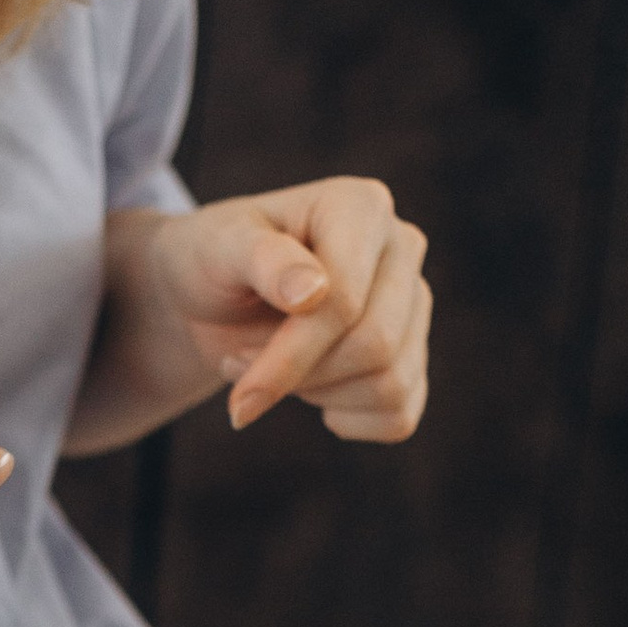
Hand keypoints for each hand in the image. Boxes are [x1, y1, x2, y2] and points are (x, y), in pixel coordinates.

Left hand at [152, 178, 430, 438]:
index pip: (345, 302)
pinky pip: (398, 415)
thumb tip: (313, 292)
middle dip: (297, 372)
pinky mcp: (412, 353)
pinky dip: (348, 420)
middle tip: (240, 360)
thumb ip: (264, 260)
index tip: (229, 370)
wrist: (212, 297)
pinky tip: (311, 394)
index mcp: (362, 207)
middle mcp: (402, 248)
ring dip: (316, 395)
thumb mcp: (218, 248)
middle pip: (375, 346)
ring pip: (390, 385)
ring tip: (268, 365)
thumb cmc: (213, 261)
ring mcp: (415, 302)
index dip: (287, 353)